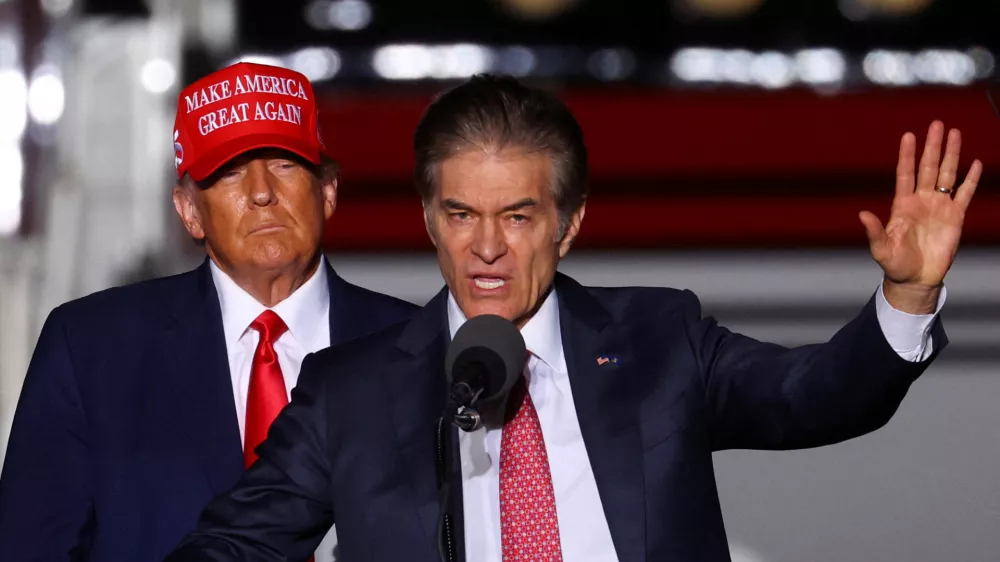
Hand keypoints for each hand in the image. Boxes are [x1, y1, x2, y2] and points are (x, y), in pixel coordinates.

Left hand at [859, 121, 981, 312]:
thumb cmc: (895, 264)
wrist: (916, 279)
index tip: (908, 136)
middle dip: (933, 146)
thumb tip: (862, 214)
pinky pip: (965, 194)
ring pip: (947, 174)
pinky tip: (975, 163)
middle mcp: (921, 201)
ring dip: (951, 154)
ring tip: (954, 133)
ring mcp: (939, 206)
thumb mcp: (881, 248)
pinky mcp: (956, 217)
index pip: (905, 174)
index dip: (907, 155)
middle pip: (928, 167)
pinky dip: (971, 180)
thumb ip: (874, 231)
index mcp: (902, 205)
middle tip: (937, 124)